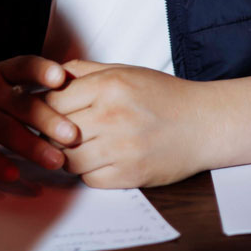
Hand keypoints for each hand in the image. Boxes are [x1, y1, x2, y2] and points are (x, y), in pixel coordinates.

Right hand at [0, 55, 79, 181]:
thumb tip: (75, 91)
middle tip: (74, 135)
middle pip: (20, 103)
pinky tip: (14, 174)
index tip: (62, 78)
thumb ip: (27, 86)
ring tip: (55, 161)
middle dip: (49, 119)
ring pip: (3, 129)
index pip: (23, 66)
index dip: (42, 71)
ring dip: (31, 145)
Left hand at [44, 59, 210, 187]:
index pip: (53, 101)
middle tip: (59, 132)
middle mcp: (112, 116)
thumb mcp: (124, 71)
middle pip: (55, 132)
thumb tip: (48, 77)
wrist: (204, 124)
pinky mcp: (129, 175)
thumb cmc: (163, 96)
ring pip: (68, 160)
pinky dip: (89, 172)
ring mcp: (121, 148)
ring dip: (68, 156)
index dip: (47, 108)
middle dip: (53, 133)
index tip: (51, 112)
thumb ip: (84, 71)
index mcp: (109, 85)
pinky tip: (100, 160)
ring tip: (80, 146)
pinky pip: (88, 179)